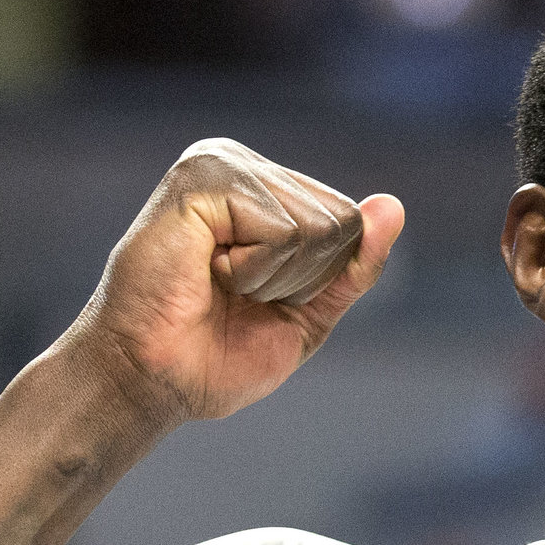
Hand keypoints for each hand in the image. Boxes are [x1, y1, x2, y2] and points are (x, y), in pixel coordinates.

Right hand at [62, 137, 403, 427]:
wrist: (151, 382)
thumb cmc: (215, 353)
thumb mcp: (307, 314)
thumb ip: (353, 266)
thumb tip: (393, 205)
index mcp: (264, 187)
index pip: (350, 225)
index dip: (315, 281)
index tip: (255, 297)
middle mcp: (240, 162)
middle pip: (340, 222)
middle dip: (298, 279)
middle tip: (233, 293)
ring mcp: (219, 163)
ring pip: (315, 227)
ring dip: (272, 278)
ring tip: (216, 282)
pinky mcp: (201, 178)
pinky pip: (282, 231)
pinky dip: (253, 270)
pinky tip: (207, 271)